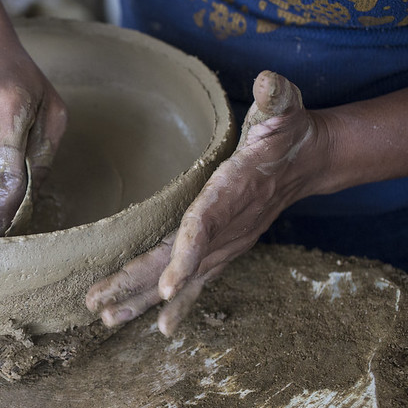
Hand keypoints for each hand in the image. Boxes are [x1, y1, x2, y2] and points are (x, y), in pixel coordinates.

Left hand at [86, 71, 326, 334]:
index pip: (205, 226)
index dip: (186, 256)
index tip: (165, 288)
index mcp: (234, 192)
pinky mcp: (224, 249)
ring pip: (182, 277)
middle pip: (178, 262)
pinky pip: (198, 280)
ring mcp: (226, 243)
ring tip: (107, 318)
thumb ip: (275, 98)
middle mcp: (228, 227)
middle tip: (97, 305)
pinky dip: (177, 303)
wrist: (309, 162)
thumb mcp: (284, 108)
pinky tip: (158, 325)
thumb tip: (268, 82)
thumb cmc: (288, 132)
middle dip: (138, 285)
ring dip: (142, 298)